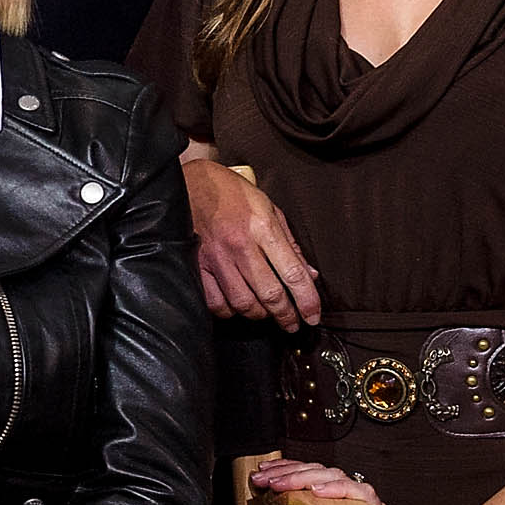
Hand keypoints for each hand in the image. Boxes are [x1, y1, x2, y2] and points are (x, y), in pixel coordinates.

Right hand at [181, 159, 320, 330]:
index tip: (313, 315)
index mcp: (263, 228)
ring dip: (259, 314)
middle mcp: (240, 245)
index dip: (307, 300)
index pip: (293, 273)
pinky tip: (237, 305)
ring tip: (266, 312)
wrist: (191, 181)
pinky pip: (215, 302)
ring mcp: (215, 257)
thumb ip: (290, 244)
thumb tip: (308, 274)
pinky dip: (229, 311)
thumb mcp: (269, 209)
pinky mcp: (196, 265)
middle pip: (270, 294)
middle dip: (286, 316)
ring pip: (243, 303)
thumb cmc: (231, 192)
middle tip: (293, 323)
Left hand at [246, 458, 480, 504]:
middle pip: (317, 472)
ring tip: (280, 482)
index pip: (311, 479)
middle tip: (261, 477)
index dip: (287, 473)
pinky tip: (317, 491)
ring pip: (333, 476)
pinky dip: (337, 489)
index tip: (263, 475)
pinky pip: (358, 493)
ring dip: (304, 477)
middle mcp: (355, 496)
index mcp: (345, 502)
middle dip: (286, 472)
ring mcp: (367, 500)